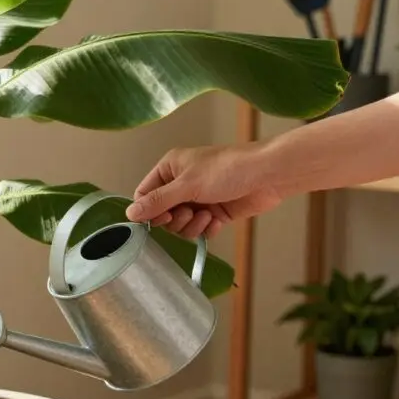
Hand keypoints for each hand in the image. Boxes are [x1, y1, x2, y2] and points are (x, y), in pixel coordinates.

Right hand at [125, 143, 284, 238]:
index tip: (161, 219)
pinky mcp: (214, 212)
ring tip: (207, 215)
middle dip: (175, 219)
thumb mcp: (187, 185)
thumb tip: (130, 214)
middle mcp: (181, 183)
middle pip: (162, 214)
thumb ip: (157, 201)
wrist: (268, 175)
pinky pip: (199, 229)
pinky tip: (217, 220)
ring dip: (192, 225)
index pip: (145, 194)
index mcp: (170, 169)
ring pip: (181, 225)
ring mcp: (198, 199)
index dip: (149, 211)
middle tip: (189, 213)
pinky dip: (207, 228)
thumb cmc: (227, 170)